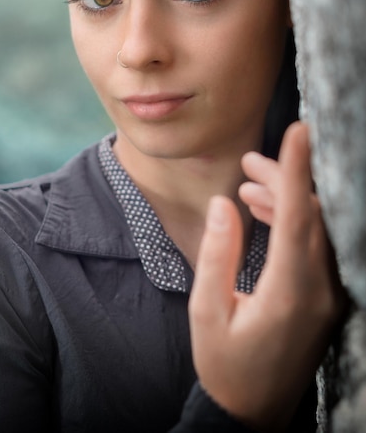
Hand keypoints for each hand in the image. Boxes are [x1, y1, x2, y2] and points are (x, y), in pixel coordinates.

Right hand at [189, 122, 345, 431]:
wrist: (253, 412)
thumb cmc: (225, 365)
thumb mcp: (207, 312)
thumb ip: (216, 254)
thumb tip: (223, 205)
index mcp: (288, 292)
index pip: (299, 218)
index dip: (297, 171)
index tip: (300, 132)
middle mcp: (319, 289)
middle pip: (310, 215)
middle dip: (283, 180)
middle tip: (249, 162)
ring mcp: (328, 294)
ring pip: (315, 228)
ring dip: (286, 200)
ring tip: (249, 185)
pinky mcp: (325, 296)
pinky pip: (314, 245)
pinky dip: (292, 222)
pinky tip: (263, 213)